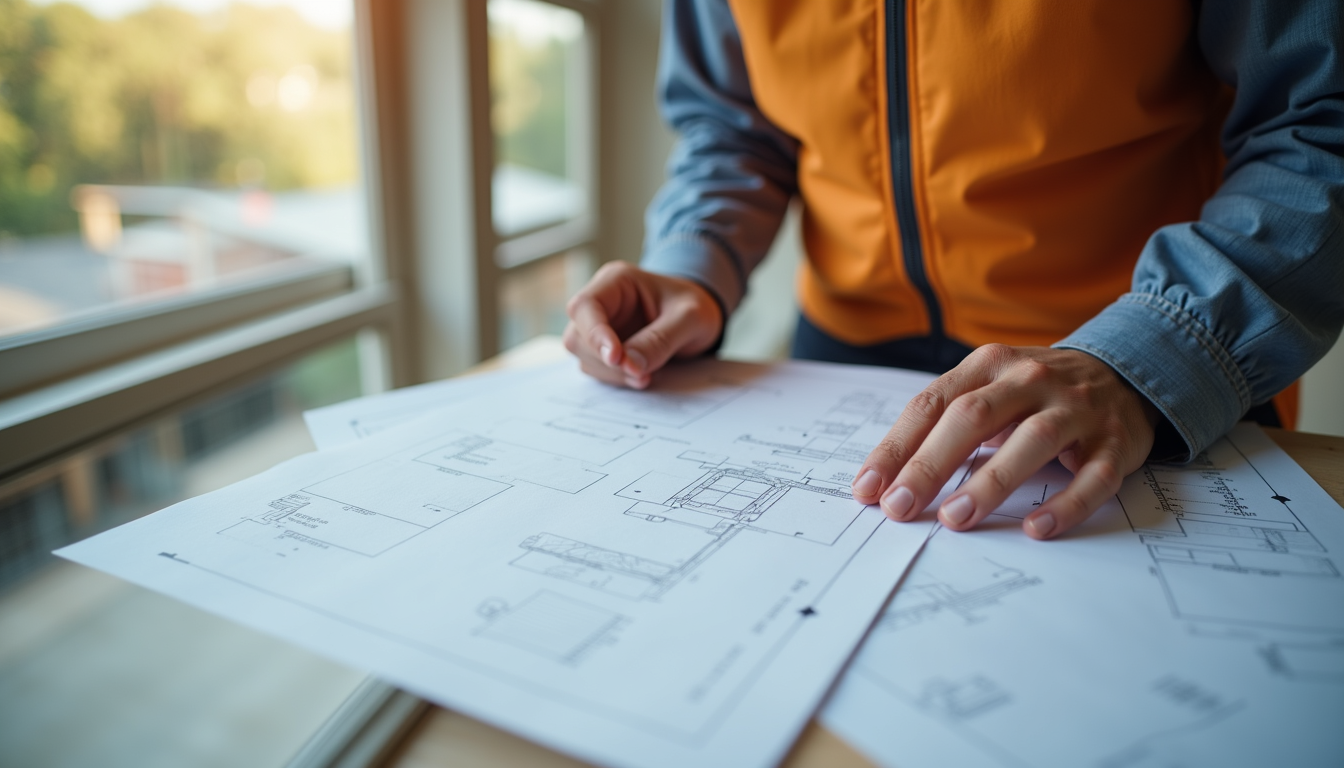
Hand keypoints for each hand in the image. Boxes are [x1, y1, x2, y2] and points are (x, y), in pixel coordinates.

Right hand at [563, 262, 722, 388]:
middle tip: (640, 373)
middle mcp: (602, 302)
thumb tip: (629, 364)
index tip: (616, 358)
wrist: (702, 318)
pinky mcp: (605, 348)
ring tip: (646, 375)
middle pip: (578, 335)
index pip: (586, 306)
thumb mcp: (690, 318)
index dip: (594, 334)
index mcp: (617, 281)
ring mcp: (601, 326)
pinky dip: (616, 378)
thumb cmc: (697, 306)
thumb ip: (660, 339)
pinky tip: (642, 376)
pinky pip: (597, 368)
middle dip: (605, 360)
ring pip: (584, 356)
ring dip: (611, 373)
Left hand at [850, 345, 1158, 538]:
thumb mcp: (987, 391)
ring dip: (990, 482)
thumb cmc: (1035, 395)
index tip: (869, 488)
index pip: (932, 404)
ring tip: (955, 518)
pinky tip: (1036, 528)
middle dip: (930, 465)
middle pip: (973, 418)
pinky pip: (1092, 476)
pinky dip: (1066, 504)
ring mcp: (1076, 409)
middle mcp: (1030, 380)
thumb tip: (885, 480)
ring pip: (1032, 441)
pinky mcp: (1114, 442)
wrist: (1125, 375)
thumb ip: (942, 424)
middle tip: (899, 508)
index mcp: (989, 365)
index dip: (896, 447)